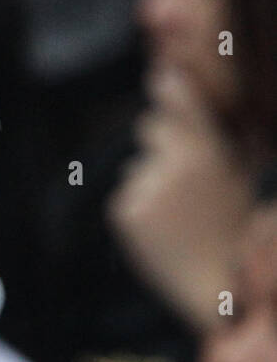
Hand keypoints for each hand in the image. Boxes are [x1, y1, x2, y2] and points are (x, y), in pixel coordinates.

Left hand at [109, 66, 252, 331]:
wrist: (218, 285)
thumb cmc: (235, 227)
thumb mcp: (236, 175)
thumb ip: (212, 135)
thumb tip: (176, 88)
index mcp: (209, 153)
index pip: (181, 105)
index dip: (171, 88)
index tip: (162, 76)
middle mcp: (175, 164)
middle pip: (151, 128)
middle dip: (163, 143)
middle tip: (188, 181)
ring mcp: (147, 187)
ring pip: (139, 168)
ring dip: (154, 183)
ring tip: (183, 218)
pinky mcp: (125, 210)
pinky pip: (128, 196)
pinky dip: (141, 209)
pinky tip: (165, 232)